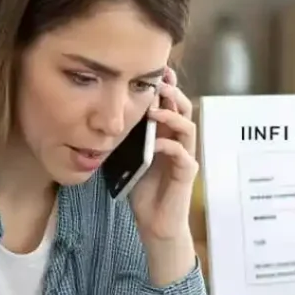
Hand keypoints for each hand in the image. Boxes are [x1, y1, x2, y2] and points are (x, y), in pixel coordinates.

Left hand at [129, 66, 197, 243]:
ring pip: (187, 127)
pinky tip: (156, 143)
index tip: (152, 71)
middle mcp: (179, 142)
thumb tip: (107, 118)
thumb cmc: (143, 191)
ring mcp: (185, 157)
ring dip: (172, 115)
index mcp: (166, 135)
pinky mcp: (186, 174)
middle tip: (157, 80)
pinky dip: (169, 145)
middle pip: (183, 108)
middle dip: (172, 92)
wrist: (155, 223)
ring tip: (155, 108)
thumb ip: (126, 138)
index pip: (169, 104)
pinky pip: (182, 154)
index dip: (164, 86)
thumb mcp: (129, 158)